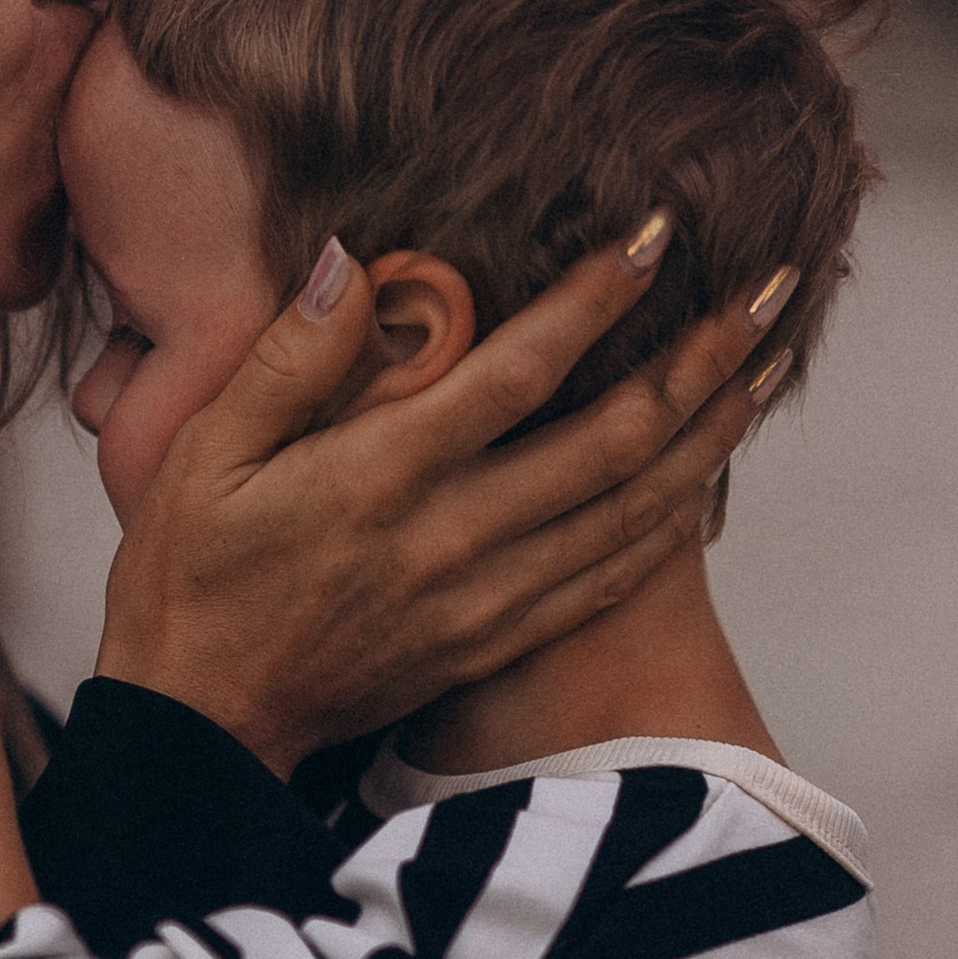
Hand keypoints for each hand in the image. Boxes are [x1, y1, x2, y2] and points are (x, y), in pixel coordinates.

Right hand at [96, 232, 792, 773]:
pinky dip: (671, 523)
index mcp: (381, 477)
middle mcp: (452, 538)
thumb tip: (354, 260)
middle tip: (768, 292)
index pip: (519, 371)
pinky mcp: (493, 641)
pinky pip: (608, 578)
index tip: (659, 235)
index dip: (597, 298)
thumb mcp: (202, 456)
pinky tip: (706, 476)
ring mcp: (484, 599)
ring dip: (709, 434)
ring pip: (632, 509)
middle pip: (611, 438)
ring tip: (767, 366)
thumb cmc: (189, 578)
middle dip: (699, 359)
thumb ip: (288, 358)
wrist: (202, 722)